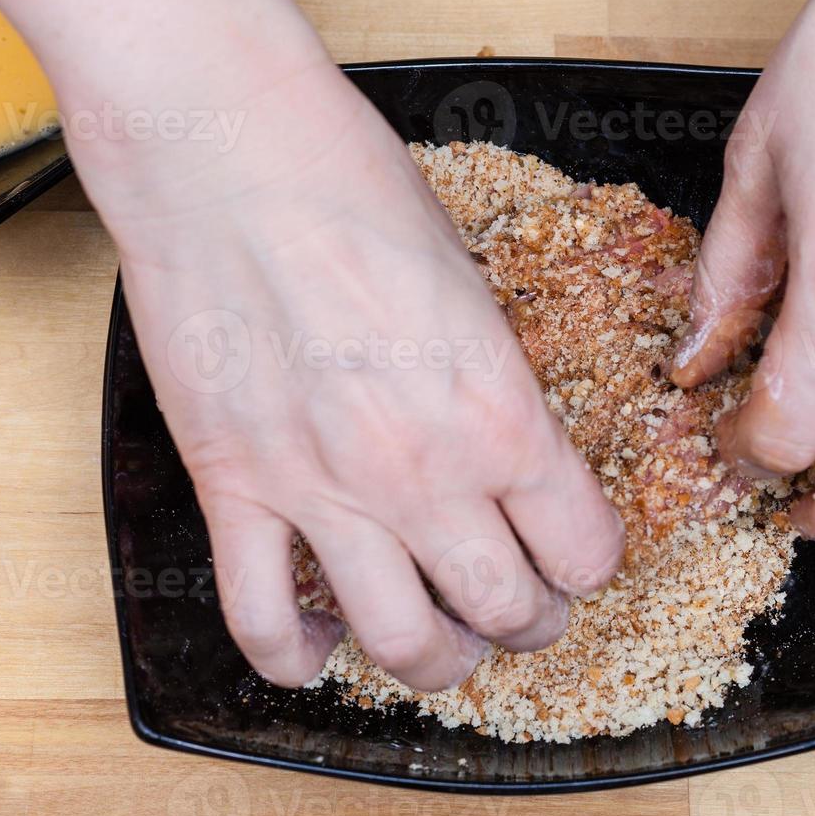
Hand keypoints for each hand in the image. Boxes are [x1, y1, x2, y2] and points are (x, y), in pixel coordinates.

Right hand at [94, 67, 624, 689]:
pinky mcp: (232, 489)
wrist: (226, 151)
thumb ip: (495, 381)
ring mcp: (322, 492)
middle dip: (529, 625)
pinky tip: (317, 643)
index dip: (587, 565)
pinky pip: (262, 621)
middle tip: (520, 609)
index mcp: (501, 413)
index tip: (573, 557)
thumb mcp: (472, 280)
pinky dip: (295, 658)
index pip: (583, 549)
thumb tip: (505, 436)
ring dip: (436, 664)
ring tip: (438, 646)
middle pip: (506, 613)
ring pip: (402, 645)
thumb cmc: (352, 186)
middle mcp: (424, 473)